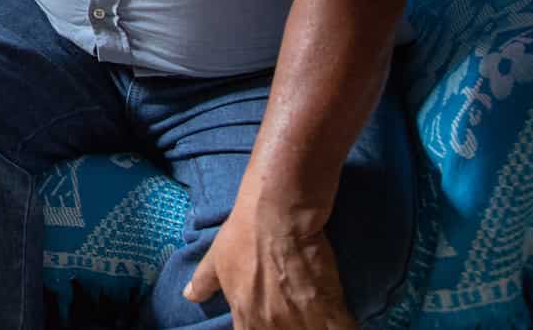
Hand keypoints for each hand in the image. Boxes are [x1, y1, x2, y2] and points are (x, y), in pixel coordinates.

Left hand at [184, 201, 352, 328]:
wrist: (276, 214)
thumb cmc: (243, 232)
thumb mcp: (216, 257)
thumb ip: (204, 282)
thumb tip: (190, 295)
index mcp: (245, 314)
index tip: (270, 324)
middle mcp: (272, 323)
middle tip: (297, 317)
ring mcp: (301, 318)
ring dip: (315, 327)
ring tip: (316, 319)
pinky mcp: (330, 307)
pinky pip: (341, 329)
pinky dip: (342, 327)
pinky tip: (340, 321)